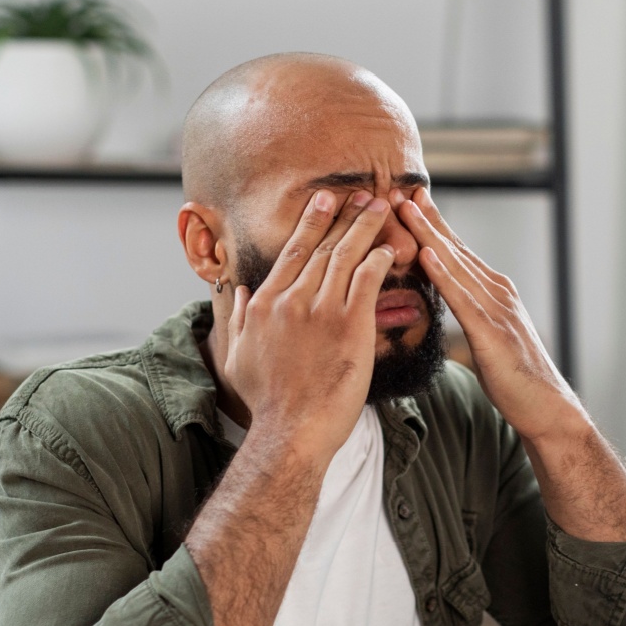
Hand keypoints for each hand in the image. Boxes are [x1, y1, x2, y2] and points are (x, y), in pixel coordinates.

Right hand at [224, 189, 395, 463]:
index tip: (323, 202)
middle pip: (323, 247)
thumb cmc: (265, 402)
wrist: (292, 430)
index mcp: (265, 303)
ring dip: (365, 228)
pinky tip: (390, 249)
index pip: (292, 253)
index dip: (311, 224)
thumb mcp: (236, 358)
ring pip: (347, 256)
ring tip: (381, 208)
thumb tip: (237, 293)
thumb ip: (235, 320)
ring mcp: (323, 310)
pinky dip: (379, 260)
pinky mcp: (352, 326)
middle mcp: (293, 299)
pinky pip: (368, 281)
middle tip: (360, 194)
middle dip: (344, 217)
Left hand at [395, 188, 583, 442]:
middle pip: (455, 249)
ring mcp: (497, 308)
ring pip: (456, 265)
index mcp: (493, 292)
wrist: (544, 406)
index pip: (458, 252)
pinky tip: (426, 255)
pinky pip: (462, 298)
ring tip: (407, 210)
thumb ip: (471, 314)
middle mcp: (497, 291)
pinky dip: (443, 273)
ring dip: (429, 235)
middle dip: (427, 219)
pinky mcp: (492, 331)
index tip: (413, 200)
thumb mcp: (487, 337)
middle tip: (401, 190)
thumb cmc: (515, 378)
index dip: (435, 225)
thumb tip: (451, 303)